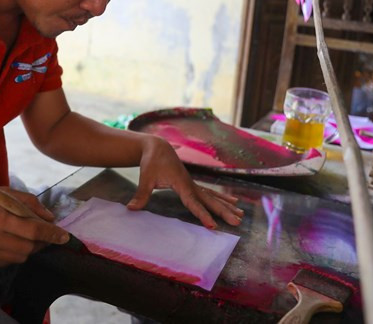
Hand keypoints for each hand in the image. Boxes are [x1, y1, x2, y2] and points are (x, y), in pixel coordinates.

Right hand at [0, 187, 69, 266]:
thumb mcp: (1, 192)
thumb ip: (27, 202)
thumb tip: (49, 217)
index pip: (33, 231)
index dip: (51, 234)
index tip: (64, 236)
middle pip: (29, 247)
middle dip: (42, 242)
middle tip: (46, 235)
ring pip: (20, 257)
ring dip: (30, 249)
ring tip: (29, 238)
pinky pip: (7, 262)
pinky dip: (15, 254)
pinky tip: (12, 242)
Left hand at [127, 136, 243, 228]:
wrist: (158, 147)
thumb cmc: (151, 162)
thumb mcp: (145, 177)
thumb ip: (141, 194)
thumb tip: (131, 209)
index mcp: (181, 184)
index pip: (193, 202)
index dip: (202, 214)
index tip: (212, 225)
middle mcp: (191, 184)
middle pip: (210, 200)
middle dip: (223, 211)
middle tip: (237, 222)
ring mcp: (193, 184)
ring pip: (213, 197)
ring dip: (227, 206)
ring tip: (241, 215)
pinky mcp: (192, 184)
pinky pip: (210, 193)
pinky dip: (222, 199)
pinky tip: (233, 203)